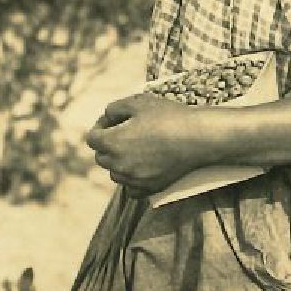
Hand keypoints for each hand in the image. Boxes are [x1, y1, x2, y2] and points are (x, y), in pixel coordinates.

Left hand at [86, 93, 210, 192]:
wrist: (199, 138)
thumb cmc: (169, 117)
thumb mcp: (138, 102)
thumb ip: (114, 108)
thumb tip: (107, 116)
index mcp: (112, 142)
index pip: (92, 138)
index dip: (100, 126)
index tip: (114, 121)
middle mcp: (119, 164)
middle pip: (101, 157)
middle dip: (109, 144)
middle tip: (126, 133)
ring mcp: (134, 179)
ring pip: (115, 173)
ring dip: (119, 162)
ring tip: (136, 149)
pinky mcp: (149, 188)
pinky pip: (131, 189)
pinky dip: (132, 180)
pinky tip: (142, 168)